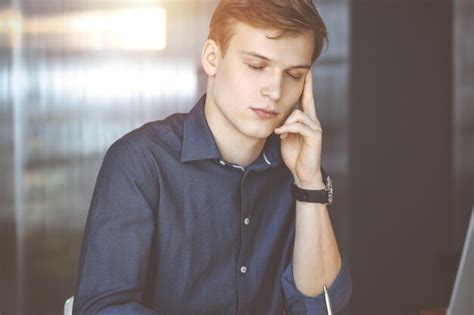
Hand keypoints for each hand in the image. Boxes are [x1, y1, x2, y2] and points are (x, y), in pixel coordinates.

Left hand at [274, 67, 323, 188]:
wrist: (303, 173)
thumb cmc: (294, 154)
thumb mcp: (285, 136)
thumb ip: (284, 124)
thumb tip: (278, 116)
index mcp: (305, 120)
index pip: (306, 98)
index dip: (306, 85)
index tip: (306, 70)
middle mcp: (313, 120)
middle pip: (308, 98)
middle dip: (306, 84)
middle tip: (307, 70)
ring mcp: (315, 127)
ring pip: (297, 114)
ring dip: (285, 122)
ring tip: (279, 133)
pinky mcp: (315, 135)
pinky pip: (298, 125)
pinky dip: (287, 128)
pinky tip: (280, 134)